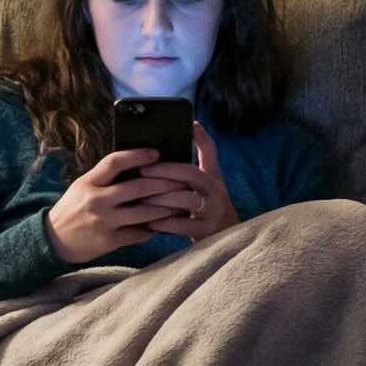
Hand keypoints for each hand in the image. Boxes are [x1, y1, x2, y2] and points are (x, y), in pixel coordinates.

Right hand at [43, 147, 191, 262]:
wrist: (53, 240)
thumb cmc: (73, 208)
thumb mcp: (83, 187)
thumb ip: (106, 178)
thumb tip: (138, 165)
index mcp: (89, 182)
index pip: (115, 162)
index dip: (137, 155)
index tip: (156, 153)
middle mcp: (96, 200)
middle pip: (137, 188)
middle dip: (164, 183)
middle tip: (182, 180)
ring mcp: (104, 222)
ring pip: (144, 213)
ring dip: (166, 208)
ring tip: (182, 202)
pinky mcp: (109, 241)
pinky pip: (139, 233)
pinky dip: (154, 228)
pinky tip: (167, 223)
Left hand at [142, 123, 241, 242]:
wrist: (224, 239)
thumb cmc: (207, 208)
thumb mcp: (207, 185)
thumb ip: (196, 164)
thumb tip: (189, 129)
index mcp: (213, 177)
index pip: (209, 151)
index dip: (200, 137)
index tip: (188, 126)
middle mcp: (216, 191)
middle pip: (191, 173)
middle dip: (165, 171)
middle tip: (142, 171)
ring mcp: (213, 211)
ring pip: (185, 199)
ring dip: (161, 197)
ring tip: (141, 197)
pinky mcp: (207, 231)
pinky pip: (182, 225)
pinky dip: (164, 223)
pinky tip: (150, 222)